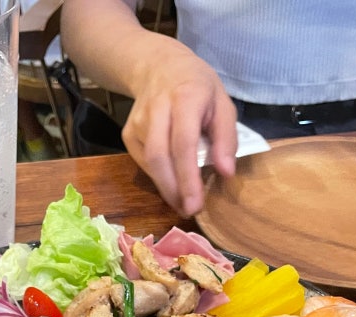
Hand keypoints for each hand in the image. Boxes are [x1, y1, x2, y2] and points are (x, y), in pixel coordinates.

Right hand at [121, 44, 238, 216]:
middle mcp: (157, 108)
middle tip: (189, 210)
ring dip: (166, 187)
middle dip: (173, 189)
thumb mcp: (222, 103)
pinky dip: (159, 177)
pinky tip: (171, 181)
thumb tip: (226, 173)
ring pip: (149, 163)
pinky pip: (143, 162)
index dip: (188, 178)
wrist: (158, 66)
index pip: (183, 143)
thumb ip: (226, 138)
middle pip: (159, 157)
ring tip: (183, 201)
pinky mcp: (128, 133)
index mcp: (185, 98)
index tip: (195, 204)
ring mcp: (138, 122)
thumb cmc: (197, 87)